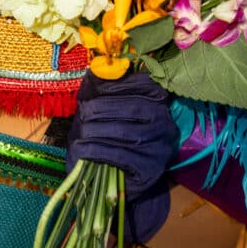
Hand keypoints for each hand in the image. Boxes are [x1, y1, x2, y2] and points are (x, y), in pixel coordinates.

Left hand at [67, 71, 176, 242]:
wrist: (112, 178)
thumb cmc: (105, 134)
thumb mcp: (102, 106)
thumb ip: (100, 86)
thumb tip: (95, 69)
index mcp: (158, 101)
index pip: (144, 84)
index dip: (119, 83)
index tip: (96, 87)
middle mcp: (164, 122)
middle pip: (132, 108)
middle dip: (103, 108)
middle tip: (83, 112)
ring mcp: (159, 147)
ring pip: (125, 131)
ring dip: (96, 130)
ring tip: (81, 131)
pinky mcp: (150, 169)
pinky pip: (120, 155)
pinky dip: (96, 150)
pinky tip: (81, 148)